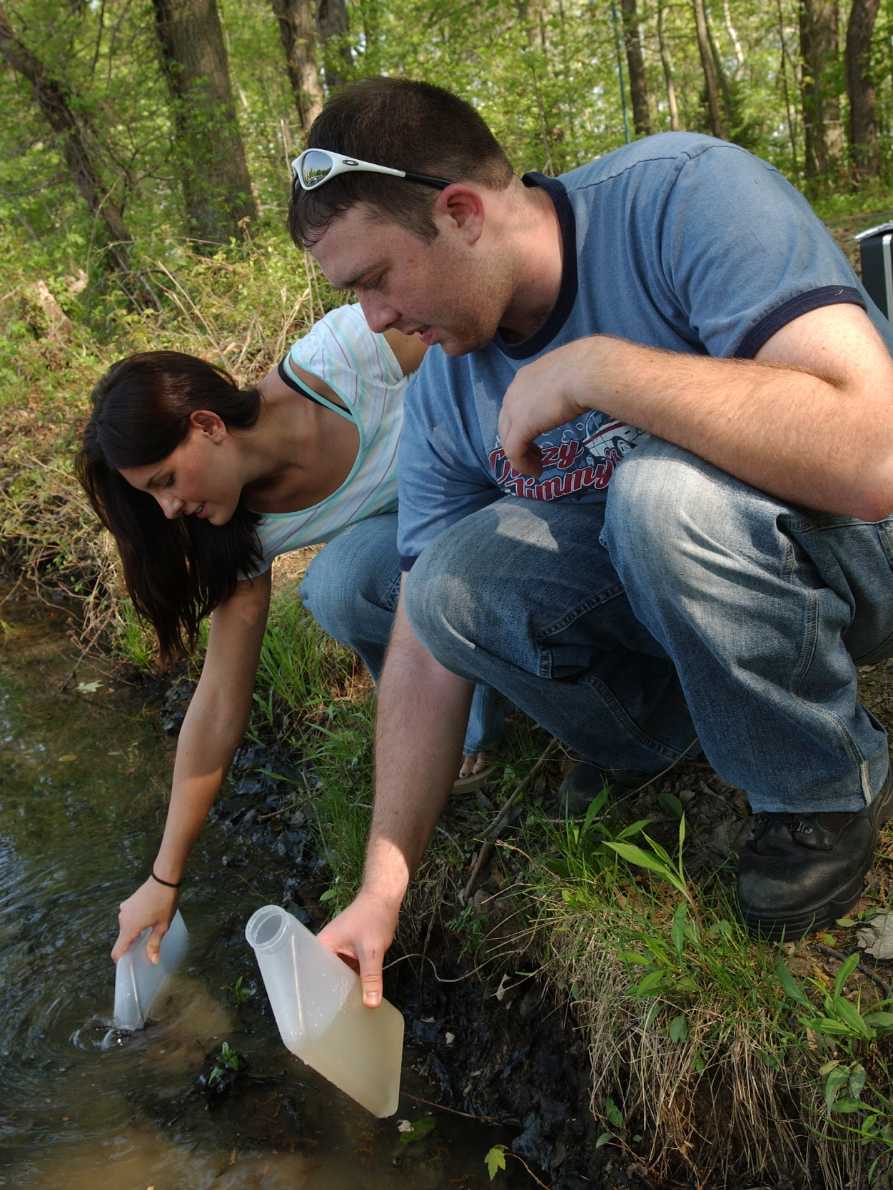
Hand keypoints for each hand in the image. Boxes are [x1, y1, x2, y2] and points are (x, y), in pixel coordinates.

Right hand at [111, 876, 177, 963]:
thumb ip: (154, 944)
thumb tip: (152, 961)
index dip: (121, 960)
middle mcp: (122, 919)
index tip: (130, 964)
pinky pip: (129, 917)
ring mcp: (124, 909)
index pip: (117, 950)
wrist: (164, 879)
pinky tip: (149, 918)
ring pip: (126, 927)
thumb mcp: (162, 926)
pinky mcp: (128, 902)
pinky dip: (135, 921)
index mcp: (129, 927)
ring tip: (151, 929)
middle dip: (132, 944)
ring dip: (135, 931)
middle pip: (123, 939)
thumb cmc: (165, 902)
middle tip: (147, 946)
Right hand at [317, 888, 400, 1007]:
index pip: (310, 973)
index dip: (312, 993)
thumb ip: (371, 977)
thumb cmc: (373, 918)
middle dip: (329, 994)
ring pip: (337, 974)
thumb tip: (371, 1005)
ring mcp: (338, 950)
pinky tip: (355, 997)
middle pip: (324, 976)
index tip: (314, 1014)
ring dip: (342, 988)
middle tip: (330, 1019)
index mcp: (322, 946)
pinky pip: (347, 969)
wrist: (384, 897)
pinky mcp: (350, 951)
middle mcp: (326, 948)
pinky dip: (351, 980)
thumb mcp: (372, 950)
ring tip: (342, 1014)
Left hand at [497, 341, 593, 475]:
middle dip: (518, 440)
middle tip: (535, 454)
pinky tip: (536, 472)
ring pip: (508, 440)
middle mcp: (513, 391)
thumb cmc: (589, 368)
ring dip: (521, 456)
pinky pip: (514, 453)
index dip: (523, 421)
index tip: (538, 433)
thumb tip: (584, 385)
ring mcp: (514, 410)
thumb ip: (567, 382)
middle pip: (506, 423)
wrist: (589, 371)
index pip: (515, 403)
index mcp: (525, 377)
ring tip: (536, 466)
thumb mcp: (572, 373)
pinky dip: (523, 466)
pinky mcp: (520, 427)